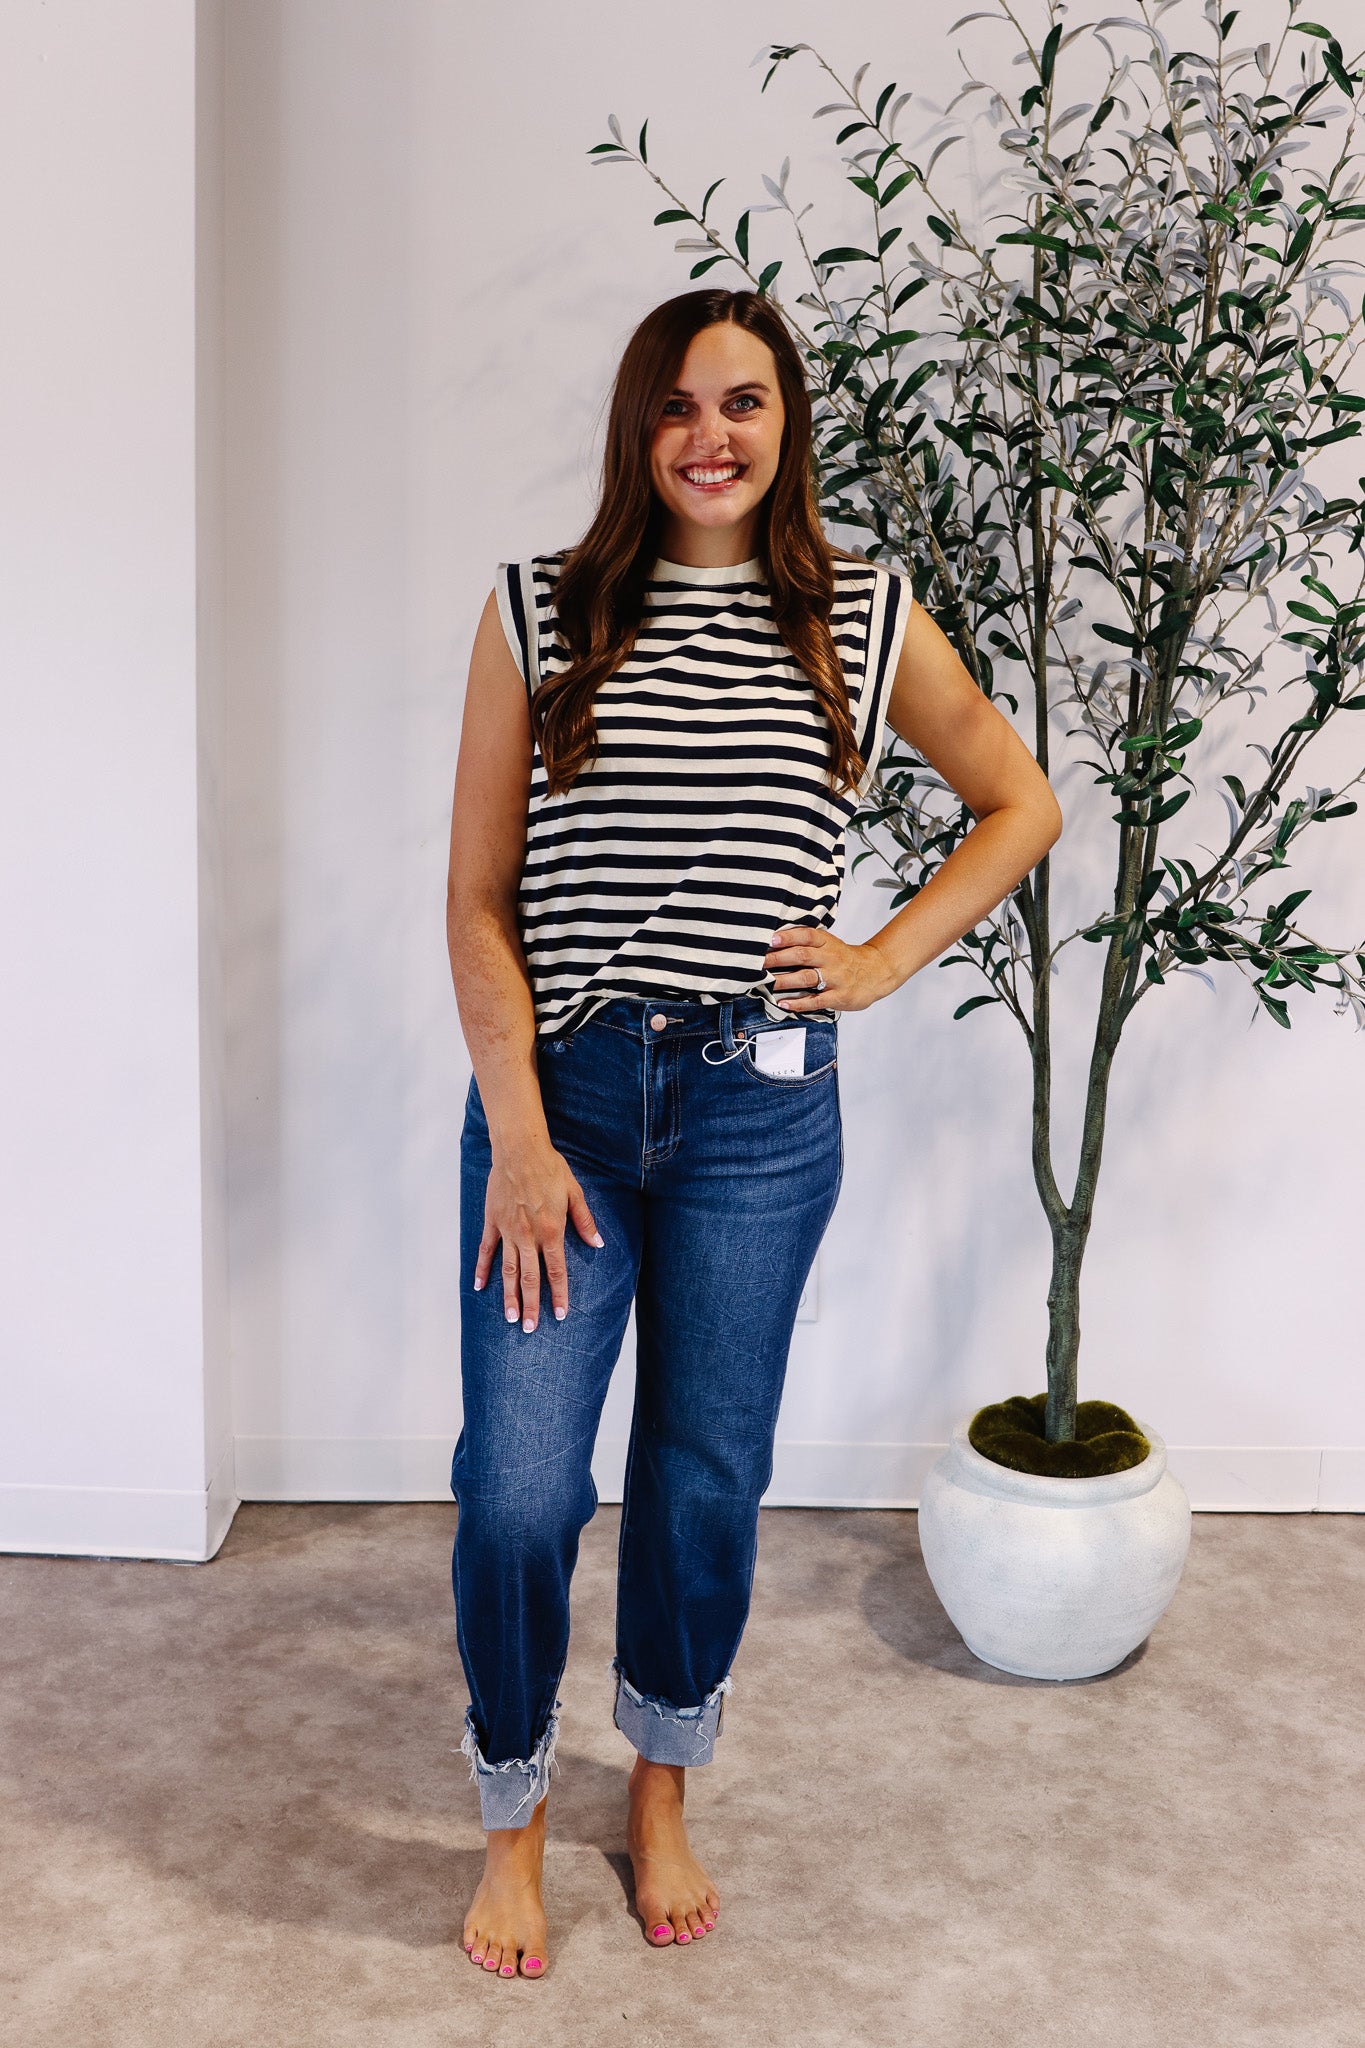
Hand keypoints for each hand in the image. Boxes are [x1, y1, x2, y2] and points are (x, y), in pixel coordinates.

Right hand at [474, 1139, 602, 1331]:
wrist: (519, 1149)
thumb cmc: (550, 1168)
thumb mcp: (574, 1193)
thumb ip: (584, 1221)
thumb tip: (597, 1243)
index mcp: (551, 1230)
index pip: (556, 1271)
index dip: (559, 1294)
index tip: (559, 1315)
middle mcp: (528, 1235)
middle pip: (530, 1278)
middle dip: (531, 1305)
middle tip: (528, 1328)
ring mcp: (508, 1230)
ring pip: (509, 1270)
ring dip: (509, 1295)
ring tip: (509, 1317)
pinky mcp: (493, 1222)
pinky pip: (486, 1250)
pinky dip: (482, 1269)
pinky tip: (479, 1287)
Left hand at [764, 925, 898, 1013]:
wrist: (876, 972)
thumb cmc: (845, 958)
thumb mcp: (830, 943)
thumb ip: (807, 942)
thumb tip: (774, 941)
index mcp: (827, 943)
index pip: (807, 935)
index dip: (789, 936)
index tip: (771, 939)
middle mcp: (831, 958)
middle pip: (803, 956)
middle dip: (779, 959)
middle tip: (759, 963)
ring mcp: (835, 978)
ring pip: (807, 978)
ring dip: (785, 981)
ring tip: (766, 983)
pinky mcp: (839, 996)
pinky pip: (816, 1000)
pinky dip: (798, 1003)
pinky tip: (784, 1003)